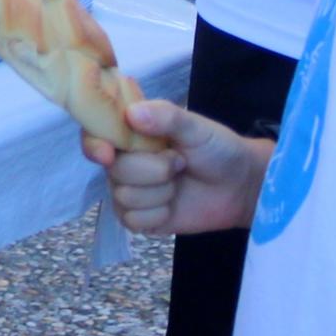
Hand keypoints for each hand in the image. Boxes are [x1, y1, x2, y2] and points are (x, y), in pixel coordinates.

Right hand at [83, 94, 263, 235]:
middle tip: (179, 162)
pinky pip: (133, 221)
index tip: (108, 154)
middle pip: (114, 171)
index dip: (95, 146)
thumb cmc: (216, 148)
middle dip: (153, 170)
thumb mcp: (196, 126)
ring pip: (124, 197)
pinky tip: (173, 206)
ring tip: (178, 182)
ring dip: (159, 192)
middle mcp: (123, 161)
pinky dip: (158, 214)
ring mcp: (130, 191)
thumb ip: (166, 116)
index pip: (95, 136)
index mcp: (130, 133)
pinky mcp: (140, 219)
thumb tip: (132, 114)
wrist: (240, 186)